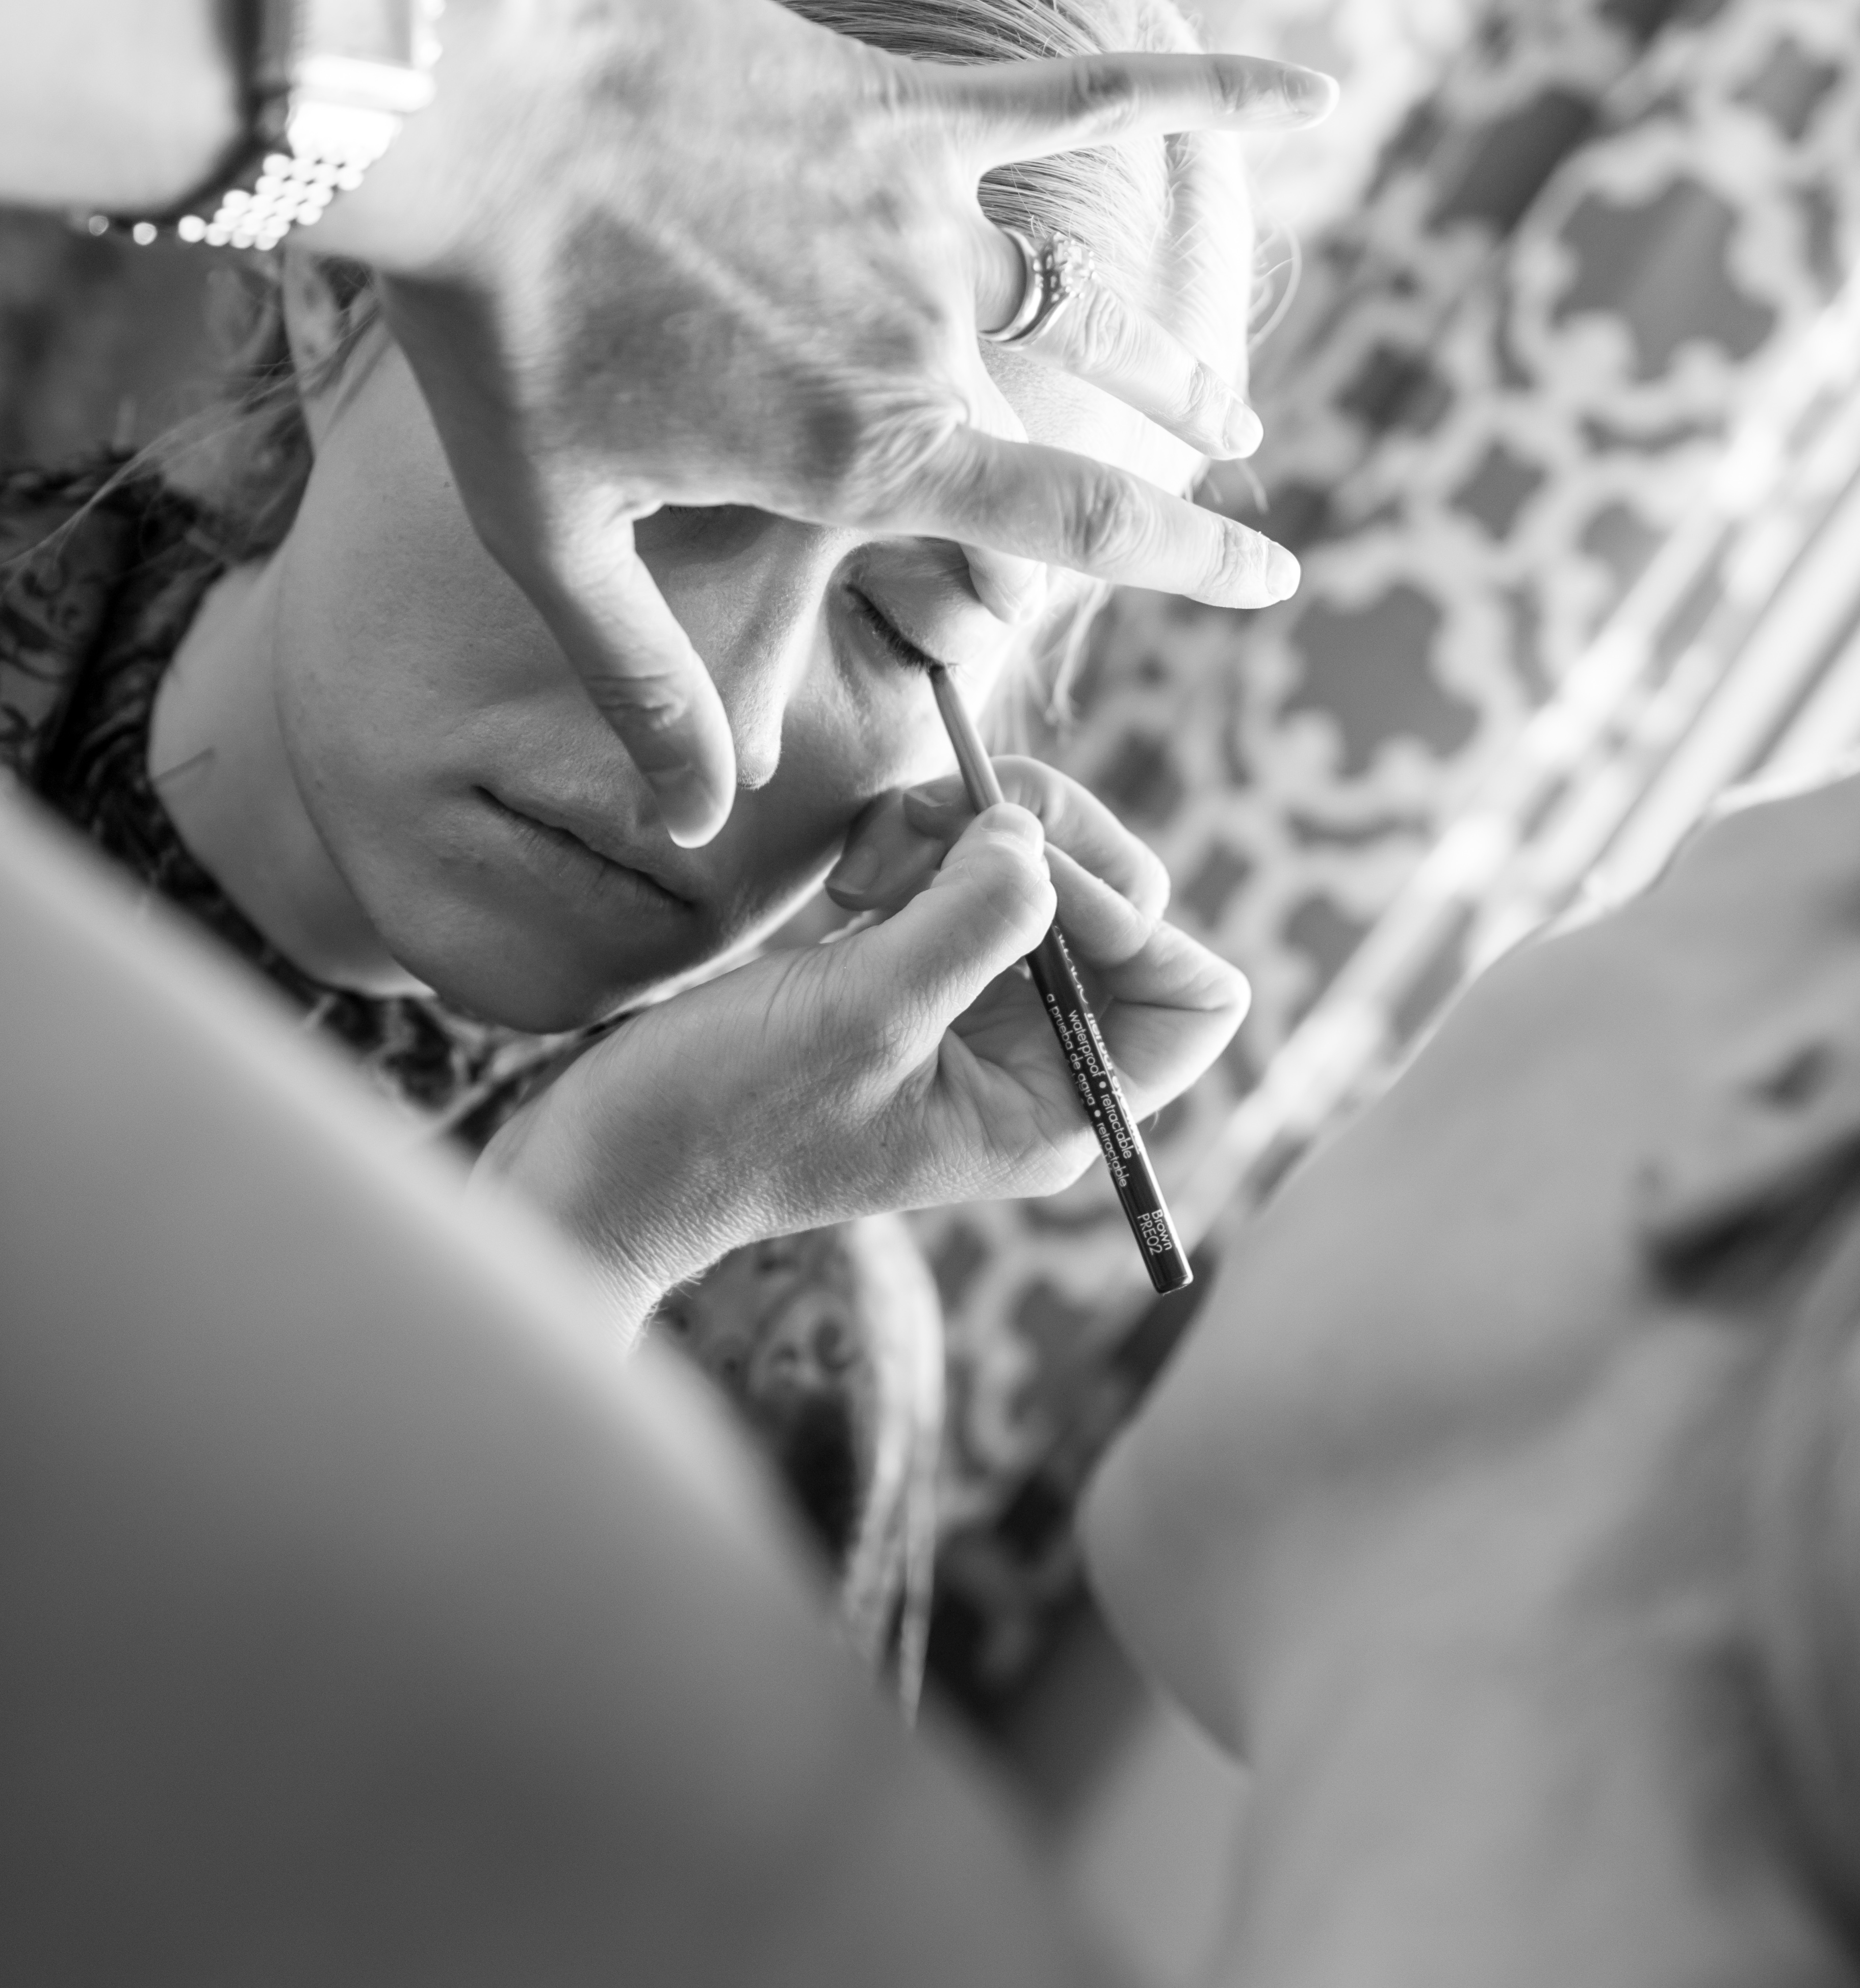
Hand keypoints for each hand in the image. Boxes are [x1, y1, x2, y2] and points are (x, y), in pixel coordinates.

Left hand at [325, 0, 1330, 840]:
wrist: (467, 107)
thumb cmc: (501, 329)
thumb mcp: (561, 537)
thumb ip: (649, 682)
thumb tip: (690, 823)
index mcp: (861, 454)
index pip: (1077, 523)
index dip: (1192, 555)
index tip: (1273, 579)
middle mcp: (922, 342)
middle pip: (1061, 428)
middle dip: (1132, 476)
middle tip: (1195, 495)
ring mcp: (923, 214)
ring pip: (1086, 304)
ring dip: (1169, 357)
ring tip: (1229, 403)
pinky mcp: (898, 105)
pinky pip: (1078, 96)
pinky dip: (1198, 92)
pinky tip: (1314, 88)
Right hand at [474, 762, 1247, 1335]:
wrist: (607, 1163)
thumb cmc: (726, 1119)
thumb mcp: (865, 1016)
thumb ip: (977, 922)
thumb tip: (1037, 838)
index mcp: (1057, 1107)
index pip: (1195, 993)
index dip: (1131, 912)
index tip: (1023, 876)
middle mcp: (1032, 1063)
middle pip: (1121, 908)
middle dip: (1041, 846)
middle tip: (943, 824)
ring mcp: (970, 1017)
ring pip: (1036, 874)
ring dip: (964, 834)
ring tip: (873, 864)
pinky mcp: (906, 975)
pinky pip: (960, 875)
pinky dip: (917, 848)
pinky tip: (850, 879)